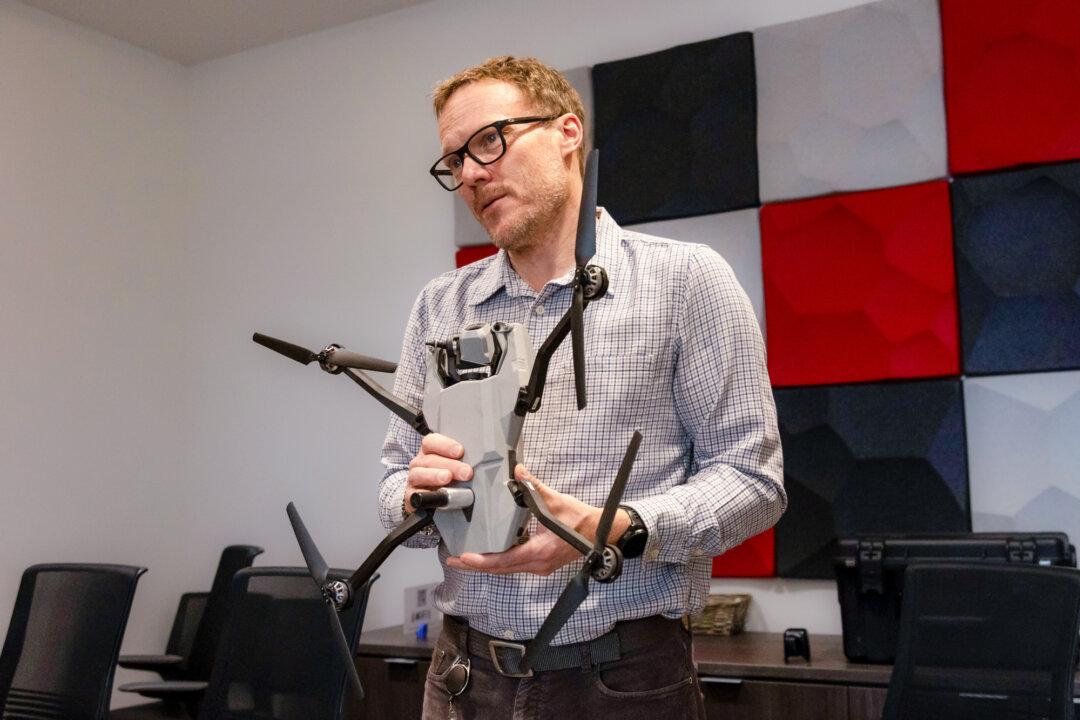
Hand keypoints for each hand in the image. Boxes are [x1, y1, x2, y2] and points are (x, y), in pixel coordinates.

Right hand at [404, 433, 472, 513]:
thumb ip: (461, 461)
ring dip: (435, 475)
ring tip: (447, 478)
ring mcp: (413, 479)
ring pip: (419, 474)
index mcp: (428, 451)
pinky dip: (425, 494)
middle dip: (451, 465)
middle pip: (430, 459)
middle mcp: (419, 463)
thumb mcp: (452, 465)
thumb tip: (479, 463)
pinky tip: (435, 495)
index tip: (460, 451)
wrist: (424, 497)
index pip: (431, 442)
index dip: (446, 445)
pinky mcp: (410, 495)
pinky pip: (414, 494)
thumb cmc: (442, 476)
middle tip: (466, 472)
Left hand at [445, 465, 630, 575]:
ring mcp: (540, 567)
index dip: (482, 560)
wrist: (602, 533)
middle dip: (476, 566)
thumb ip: (535, 486)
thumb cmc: (580, 519)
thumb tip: (518, 471)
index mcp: (539, 551)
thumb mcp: (557, 501)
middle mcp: (537, 564)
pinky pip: (515, 566)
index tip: (464, 557)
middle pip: (500, 570)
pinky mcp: (541, 565)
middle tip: (453, 560)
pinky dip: (499, 563)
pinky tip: (488, 555)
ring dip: (486, 566)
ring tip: (465, 559)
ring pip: (506, 571)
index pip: (504, 560)